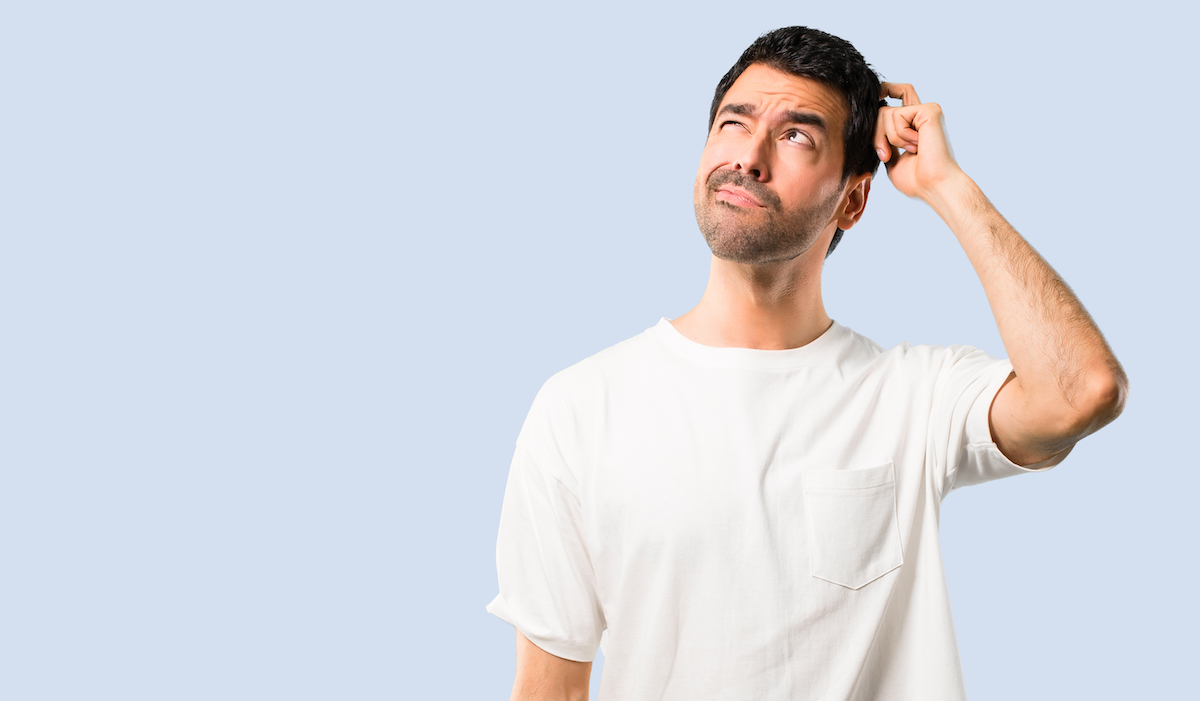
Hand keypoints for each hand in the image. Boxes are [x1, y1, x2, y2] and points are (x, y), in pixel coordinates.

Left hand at [874, 82, 964, 200]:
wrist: (933, 186)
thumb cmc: (916, 180)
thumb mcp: (892, 160)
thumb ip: (883, 142)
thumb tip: (870, 129)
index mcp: (915, 124)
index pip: (899, 94)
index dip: (883, 91)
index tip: (872, 100)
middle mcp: (921, 114)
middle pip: (883, 109)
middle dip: (876, 135)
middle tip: (885, 155)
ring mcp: (926, 110)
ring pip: (885, 113)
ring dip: (889, 139)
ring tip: (910, 151)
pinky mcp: (929, 110)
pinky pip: (896, 114)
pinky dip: (899, 135)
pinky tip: (917, 145)